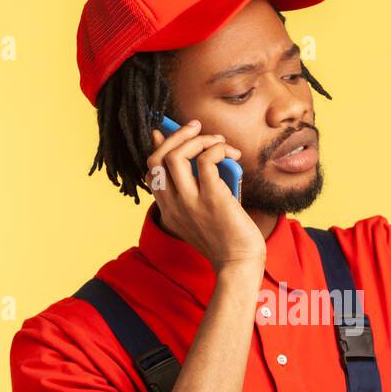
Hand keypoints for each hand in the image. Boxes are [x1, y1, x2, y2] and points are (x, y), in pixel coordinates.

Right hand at [143, 118, 264, 272]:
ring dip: (198, 139)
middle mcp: (173, 205)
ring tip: (218, 140)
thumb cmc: (226, 240)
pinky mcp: (211, 199)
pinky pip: (206, 161)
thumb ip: (195, 193)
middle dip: (176, 135)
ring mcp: (190, 203)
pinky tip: (231, 154)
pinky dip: (217, 149)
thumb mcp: (201, 217)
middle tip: (196, 127)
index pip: (151, 172)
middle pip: (157, 159)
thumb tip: (203, 159)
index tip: (166, 131)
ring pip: (177, 156)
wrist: (239, 264)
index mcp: (168, 211)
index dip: (157, 147)